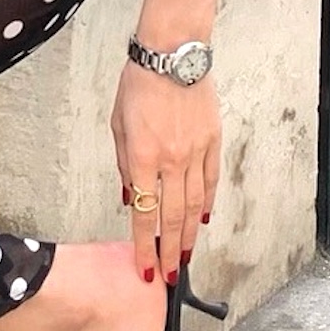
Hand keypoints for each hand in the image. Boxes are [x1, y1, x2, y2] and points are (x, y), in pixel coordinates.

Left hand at [110, 61, 218, 284]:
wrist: (172, 56)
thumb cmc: (139, 85)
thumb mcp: (118, 125)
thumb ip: (123, 164)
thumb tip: (127, 196)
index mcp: (142, 157)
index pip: (143, 213)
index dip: (144, 245)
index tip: (146, 268)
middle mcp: (171, 160)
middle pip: (171, 216)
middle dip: (169, 250)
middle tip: (170, 274)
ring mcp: (195, 152)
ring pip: (194, 204)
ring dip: (189, 235)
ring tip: (186, 255)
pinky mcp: (212, 142)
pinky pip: (210, 181)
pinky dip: (207, 203)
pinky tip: (203, 220)